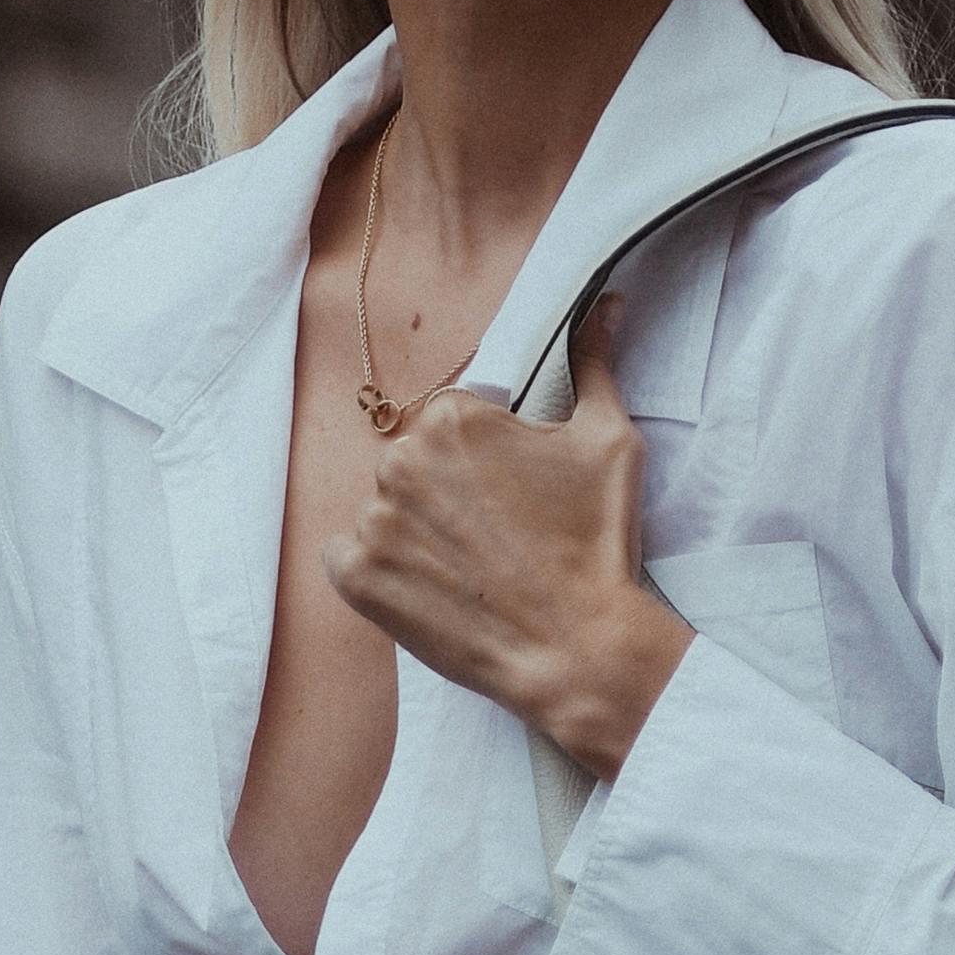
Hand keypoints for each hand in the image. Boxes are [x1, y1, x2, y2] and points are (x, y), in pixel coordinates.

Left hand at [322, 325, 690, 776]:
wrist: (579, 649)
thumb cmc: (597, 544)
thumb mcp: (608, 440)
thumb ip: (593, 363)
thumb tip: (604, 305)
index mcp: (452, 416)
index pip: (451, 424)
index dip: (485, 463)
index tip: (513, 501)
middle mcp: (402, 459)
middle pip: (414, 465)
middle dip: (447, 495)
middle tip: (495, 542)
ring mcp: (374, 521)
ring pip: (384, 511)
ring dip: (415, 535)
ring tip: (469, 572)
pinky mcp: (357, 579)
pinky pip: (346, 559)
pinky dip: (377, 574)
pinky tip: (426, 590)